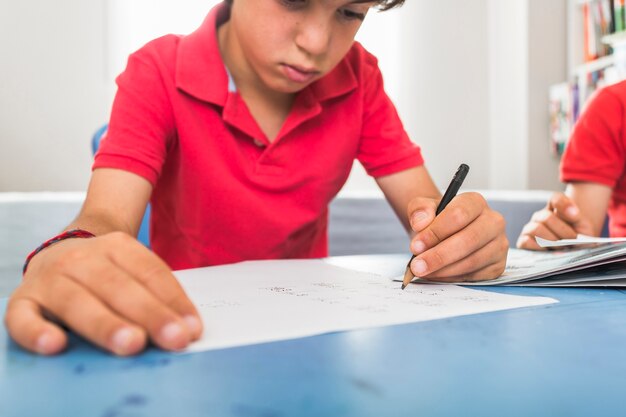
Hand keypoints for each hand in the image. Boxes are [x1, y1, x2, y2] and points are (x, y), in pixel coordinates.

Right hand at [4, 232, 202, 355]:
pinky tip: (55, 345)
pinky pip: (23, 317)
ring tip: (132, 344)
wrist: (59, 249)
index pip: (151, 272)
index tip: (192, 328)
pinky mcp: (23, 300)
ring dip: (107, 324)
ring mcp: (50, 278)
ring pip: (78, 301)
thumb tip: (185, 329)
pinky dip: (36, 332)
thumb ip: (154, 294)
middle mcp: (82, 258)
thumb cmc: (105, 271)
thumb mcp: (131, 269)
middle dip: (149, 314)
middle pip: (119, 287)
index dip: (173, 300)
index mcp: (117, 246)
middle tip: (172, 338)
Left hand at [406, 192, 507, 281]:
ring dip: (443, 270)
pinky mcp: (497, 265)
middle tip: (417, 265)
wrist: (446, 234)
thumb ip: (419, 209)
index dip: (435, 232)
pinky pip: (475, 276)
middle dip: (438, 256)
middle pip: (468, 240)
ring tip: (423, 271)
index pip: (458, 215)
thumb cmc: (438, 220)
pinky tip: (436, 275)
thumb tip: (421, 223)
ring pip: (472, 261)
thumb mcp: (423, 208)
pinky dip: (452, 278)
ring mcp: (498, 245)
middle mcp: (493, 222)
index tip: (416, 246)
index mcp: (476, 202)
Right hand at [516, 192, 594, 249]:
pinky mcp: (523, 242)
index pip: (556, 199)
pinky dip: (539, 247)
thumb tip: (572, 212)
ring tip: (561, 248)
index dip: (564, 205)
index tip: (575, 215)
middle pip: (546, 217)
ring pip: (536, 229)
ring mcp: (529, 228)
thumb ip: (577, 217)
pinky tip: (548, 251)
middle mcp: (540, 216)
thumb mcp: (583, 227)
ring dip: (551, 240)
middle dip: (562, 231)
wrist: (571, 254)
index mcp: (555, 209)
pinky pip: (526, 241)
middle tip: (572, 240)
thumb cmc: (578, 240)